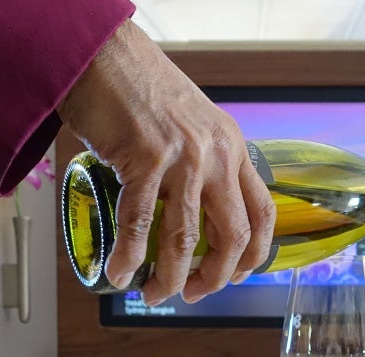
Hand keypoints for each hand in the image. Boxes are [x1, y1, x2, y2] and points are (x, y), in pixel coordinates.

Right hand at [58, 20, 274, 305]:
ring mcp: (183, 157)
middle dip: (214, 278)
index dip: (252, 255)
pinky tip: (119, 272)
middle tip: (191, 294)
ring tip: (152, 294)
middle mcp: (216, 154)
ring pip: (185, 238)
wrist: (102, 55)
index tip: (234, 276)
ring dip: (168, 277)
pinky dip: (128, 256)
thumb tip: (185, 210)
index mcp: (232, 147)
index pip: (262, 212)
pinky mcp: (145, 158)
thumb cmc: (136, 87)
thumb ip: (198, 163)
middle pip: (232, 236)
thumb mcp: (189, 124)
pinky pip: (140, 223)